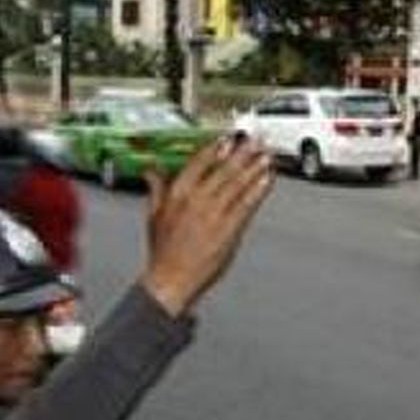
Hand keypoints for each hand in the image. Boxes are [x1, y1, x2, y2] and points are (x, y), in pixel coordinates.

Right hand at [141, 137, 273, 317]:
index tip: (228, 138)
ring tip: (267, 155)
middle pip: (225, 169)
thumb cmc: (163, 252)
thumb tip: (151, 171)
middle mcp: (197, 199)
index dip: (217, 148)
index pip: (200, 162)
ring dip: (255, 167)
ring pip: (239, 183)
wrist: (171, 280)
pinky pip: (247, 203)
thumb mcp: (154, 215)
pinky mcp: (230, 229)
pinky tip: (268, 180)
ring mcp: (215, 213)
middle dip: (243, 152)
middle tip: (256, 139)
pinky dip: (259, 189)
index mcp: (178, 193)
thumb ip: (156, 189)